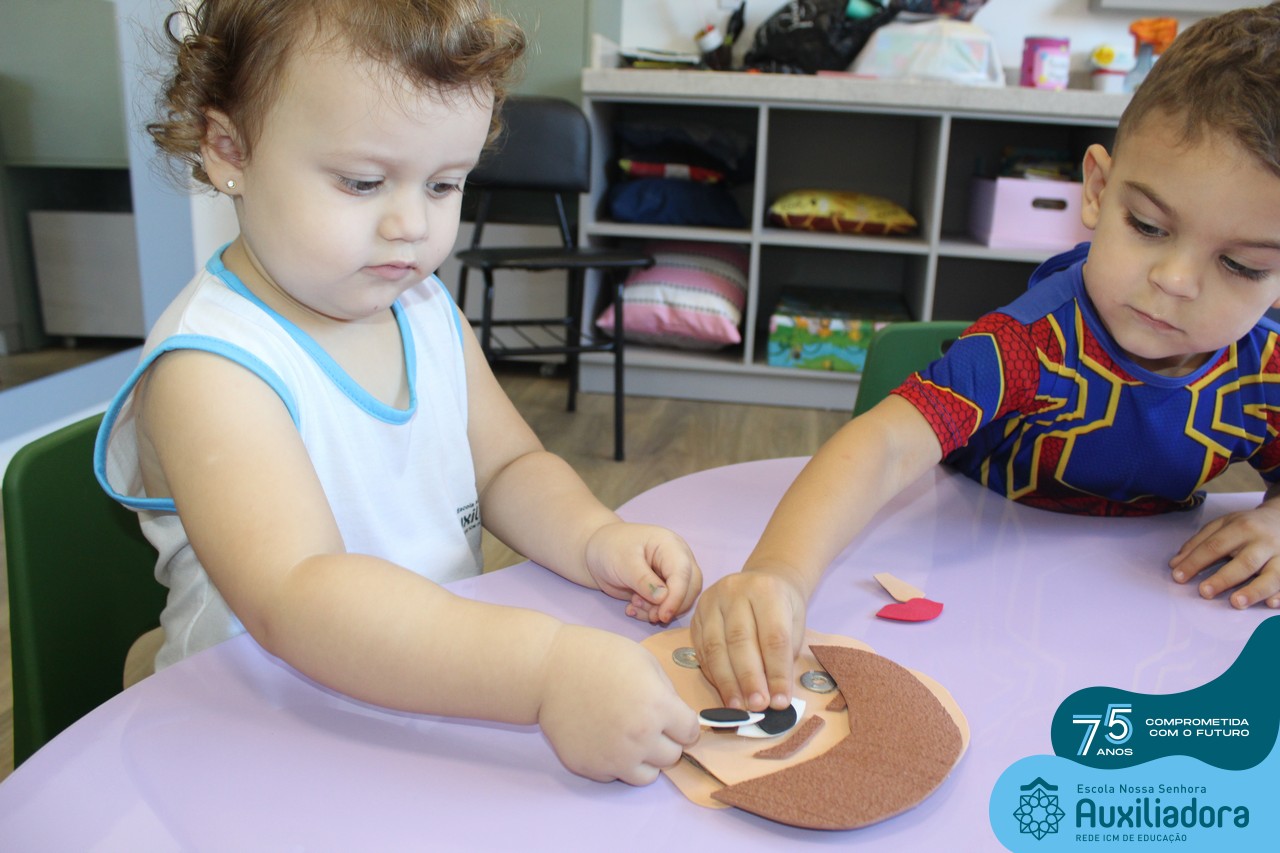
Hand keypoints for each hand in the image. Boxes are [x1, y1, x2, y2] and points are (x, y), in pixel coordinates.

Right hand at [538, 625, 699, 783]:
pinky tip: (602, 737)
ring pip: (648, 776)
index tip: (672, 717)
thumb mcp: (644, 660)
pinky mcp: (590, 768)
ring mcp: (614, 758)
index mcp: (658, 707)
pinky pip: (616, 776)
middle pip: (672, 756)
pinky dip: (615, 762)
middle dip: (665, 740)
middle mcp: (640, 738)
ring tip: (627, 735)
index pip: (691, 733)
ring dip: (644, 758)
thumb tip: (676, 717)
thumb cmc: (597, 656)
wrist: (548, 670)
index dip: (683, 722)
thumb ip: (666, 692)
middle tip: (645, 722)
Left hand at [583, 523, 701, 623]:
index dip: (677, 596)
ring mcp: (672, 575)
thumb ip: (643, 580)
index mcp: (670, 545)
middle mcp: (677, 559)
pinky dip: (651, 613)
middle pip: (690, 588)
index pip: (683, 573)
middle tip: (648, 614)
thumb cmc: (610, 549)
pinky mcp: (664, 589)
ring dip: (658, 611)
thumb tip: (663, 598)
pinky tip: (632, 608)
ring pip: (680, 600)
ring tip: (633, 605)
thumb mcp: (623, 563)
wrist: (598, 553)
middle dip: (670, 606)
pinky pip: (667, 606)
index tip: (663, 615)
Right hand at [689, 570, 805, 712]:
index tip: (781, 701)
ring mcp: (711, 601)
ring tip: (740, 706)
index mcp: (766, 590)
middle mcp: (735, 591)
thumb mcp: (795, 623)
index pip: (773, 637)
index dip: (777, 672)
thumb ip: (784, 655)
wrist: (761, 580)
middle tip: (758, 706)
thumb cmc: (782, 607)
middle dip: (749, 679)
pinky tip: (725, 692)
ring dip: (727, 682)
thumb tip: (775, 696)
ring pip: (716, 646)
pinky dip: (713, 674)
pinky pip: (702, 649)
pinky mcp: (696, 615)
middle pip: (740, 641)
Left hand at [1169, 502, 1279, 608]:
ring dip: (1254, 590)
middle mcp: (1264, 542)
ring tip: (1236, 602)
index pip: (1215, 546)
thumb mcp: (1222, 524)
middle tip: (1204, 592)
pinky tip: (1270, 604)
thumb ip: (1198, 542)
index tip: (1178, 576)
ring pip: (1272, 575)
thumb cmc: (1248, 525)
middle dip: (1223, 578)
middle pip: (1244, 562)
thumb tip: (1175, 565)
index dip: (1195, 562)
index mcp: (1242, 528)